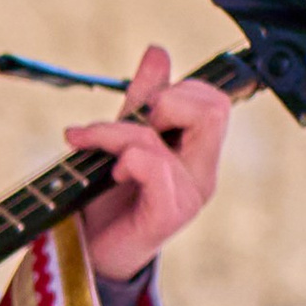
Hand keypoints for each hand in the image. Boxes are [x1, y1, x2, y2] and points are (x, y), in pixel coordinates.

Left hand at [67, 43, 228, 277]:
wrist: (89, 253)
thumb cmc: (107, 198)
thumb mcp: (122, 137)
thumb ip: (142, 99)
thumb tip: (158, 51)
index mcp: (199, 154)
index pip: (215, 101)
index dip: (178, 90)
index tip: (141, 107)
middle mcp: (203, 174)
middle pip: (213, 110)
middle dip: (164, 102)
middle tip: (132, 120)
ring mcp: (190, 196)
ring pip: (172, 137)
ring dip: (122, 132)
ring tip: (93, 145)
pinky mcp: (169, 215)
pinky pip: (158, 169)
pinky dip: (128, 159)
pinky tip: (112, 172)